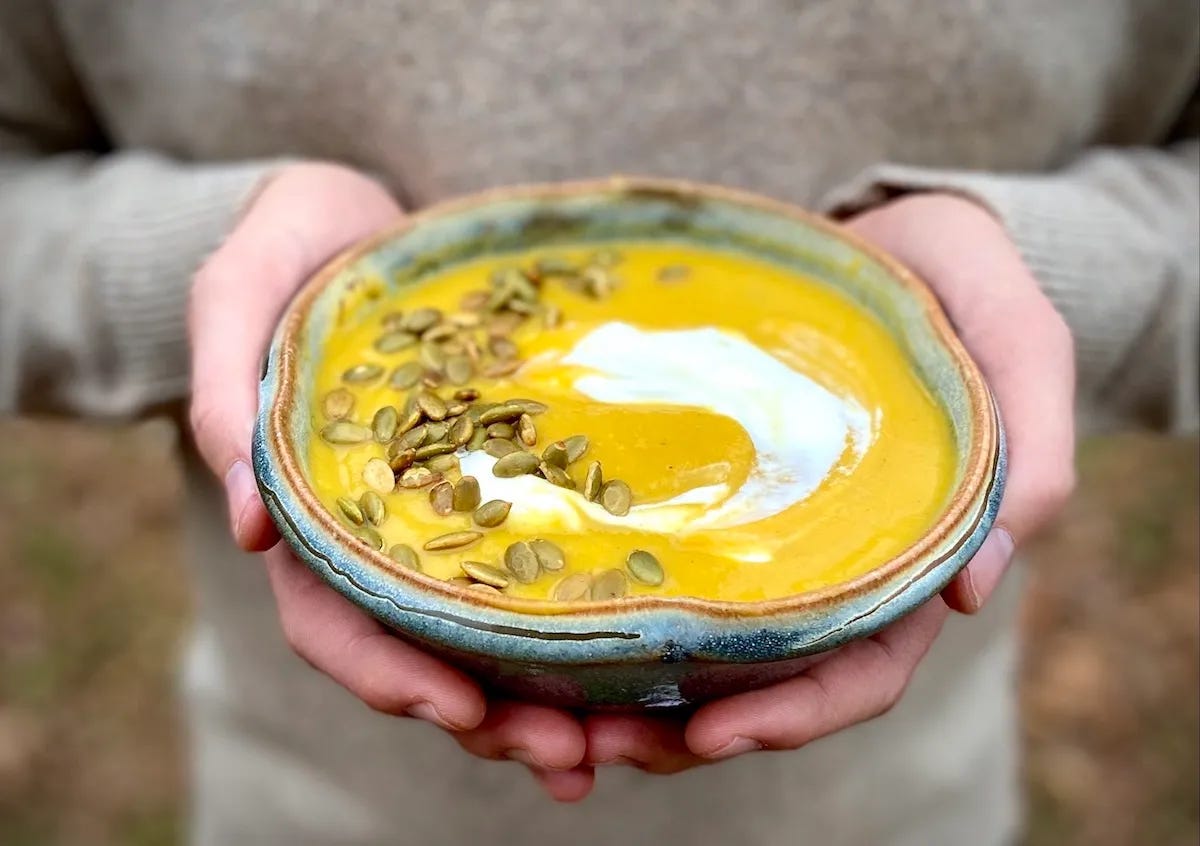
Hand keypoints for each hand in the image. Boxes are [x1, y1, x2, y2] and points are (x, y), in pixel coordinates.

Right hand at [187, 163, 592, 800]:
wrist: (355, 211)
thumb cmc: (287, 247)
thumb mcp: (238, 297)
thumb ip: (228, 393)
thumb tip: (250, 526)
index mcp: (309, 513)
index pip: (332, 623)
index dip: (388, 676)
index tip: (457, 710)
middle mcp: (380, 533)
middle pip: (424, 652)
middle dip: (489, 717)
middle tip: (568, 760)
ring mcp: (445, 512)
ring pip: (487, 631)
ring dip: (543, 696)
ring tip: (621, 741)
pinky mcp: (503, 479)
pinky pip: (539, 563)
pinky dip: (578, 621)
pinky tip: (640, 655)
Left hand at [583, 192, 1076, 771]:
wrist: (900, 229)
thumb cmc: (970, 286)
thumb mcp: (1022, 348)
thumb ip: (1030, 453)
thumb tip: (971, 594)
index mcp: (904, 561)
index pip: (858, 671)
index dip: (795, 715)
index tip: (712, 733)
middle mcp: (824, 561)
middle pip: (758, 679)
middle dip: (680, 726)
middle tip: (589, 744)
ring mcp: (760, 524)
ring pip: (696, 636)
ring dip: (626, 685)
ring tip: (543, 708)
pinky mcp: (707, 481)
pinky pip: (656, 554)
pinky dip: (607, 597)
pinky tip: (541, 608)